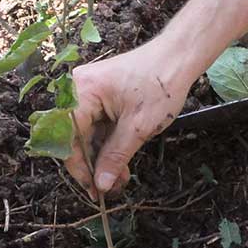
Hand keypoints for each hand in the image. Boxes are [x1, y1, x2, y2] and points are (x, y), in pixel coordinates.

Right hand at [66, 40, 192, 198]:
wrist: (178, 58)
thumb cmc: (161, 84)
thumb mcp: (138, 128)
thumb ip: (116, 156)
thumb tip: (101, 184)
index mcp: (81, 91)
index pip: (69, 138)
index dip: (80, 168)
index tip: (94, 190)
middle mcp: (78, 90)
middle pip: (75, 137)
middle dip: (94, 165)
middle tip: (109, 189)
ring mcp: (88, 92)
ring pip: (88, 135)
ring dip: (103, 158)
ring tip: (120, 180)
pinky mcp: (101, 96)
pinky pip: (98, 126)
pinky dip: (109, 145)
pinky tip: (121, 164)